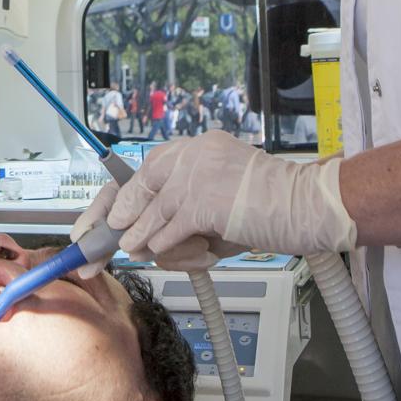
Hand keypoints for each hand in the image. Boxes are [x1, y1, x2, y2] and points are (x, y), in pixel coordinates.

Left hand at [72, 134, 356, 275]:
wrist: (309, 204)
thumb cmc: (271, 207)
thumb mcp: (219, 203)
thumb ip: (183, 215)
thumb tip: (147, 241)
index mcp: (194, 149)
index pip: (140, 171)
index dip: (114, 200)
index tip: (97, 222)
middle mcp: (191, 153)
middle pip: (133, 186)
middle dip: (108, 219)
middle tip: (91, 245)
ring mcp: (195, 174)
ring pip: (149, 213)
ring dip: (138, 236)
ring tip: (132, 248)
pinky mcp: (202, 200)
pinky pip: (168, 229)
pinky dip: (161, 245)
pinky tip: (157, 251)